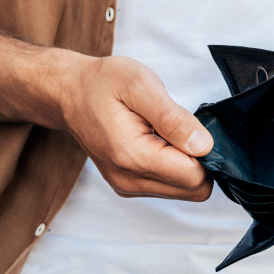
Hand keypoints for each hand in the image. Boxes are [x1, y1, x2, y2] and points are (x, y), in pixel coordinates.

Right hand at [58, 56, 213, 200]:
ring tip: (163, 131)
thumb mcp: (141, 85)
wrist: (70, 93)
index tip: (188, 125)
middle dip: (197, 159)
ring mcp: (128, 187)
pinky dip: (173, 165)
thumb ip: (174, 118)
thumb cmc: (102, 83)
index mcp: (132, 157)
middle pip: (193, 189)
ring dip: (185, 162)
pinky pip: (169, 186)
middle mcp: (129, 181)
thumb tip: (204, 145)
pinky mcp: (130, 186)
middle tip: (178, 127)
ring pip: (184, 190)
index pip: (195, 177)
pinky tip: (157, 140)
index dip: (204, 150)